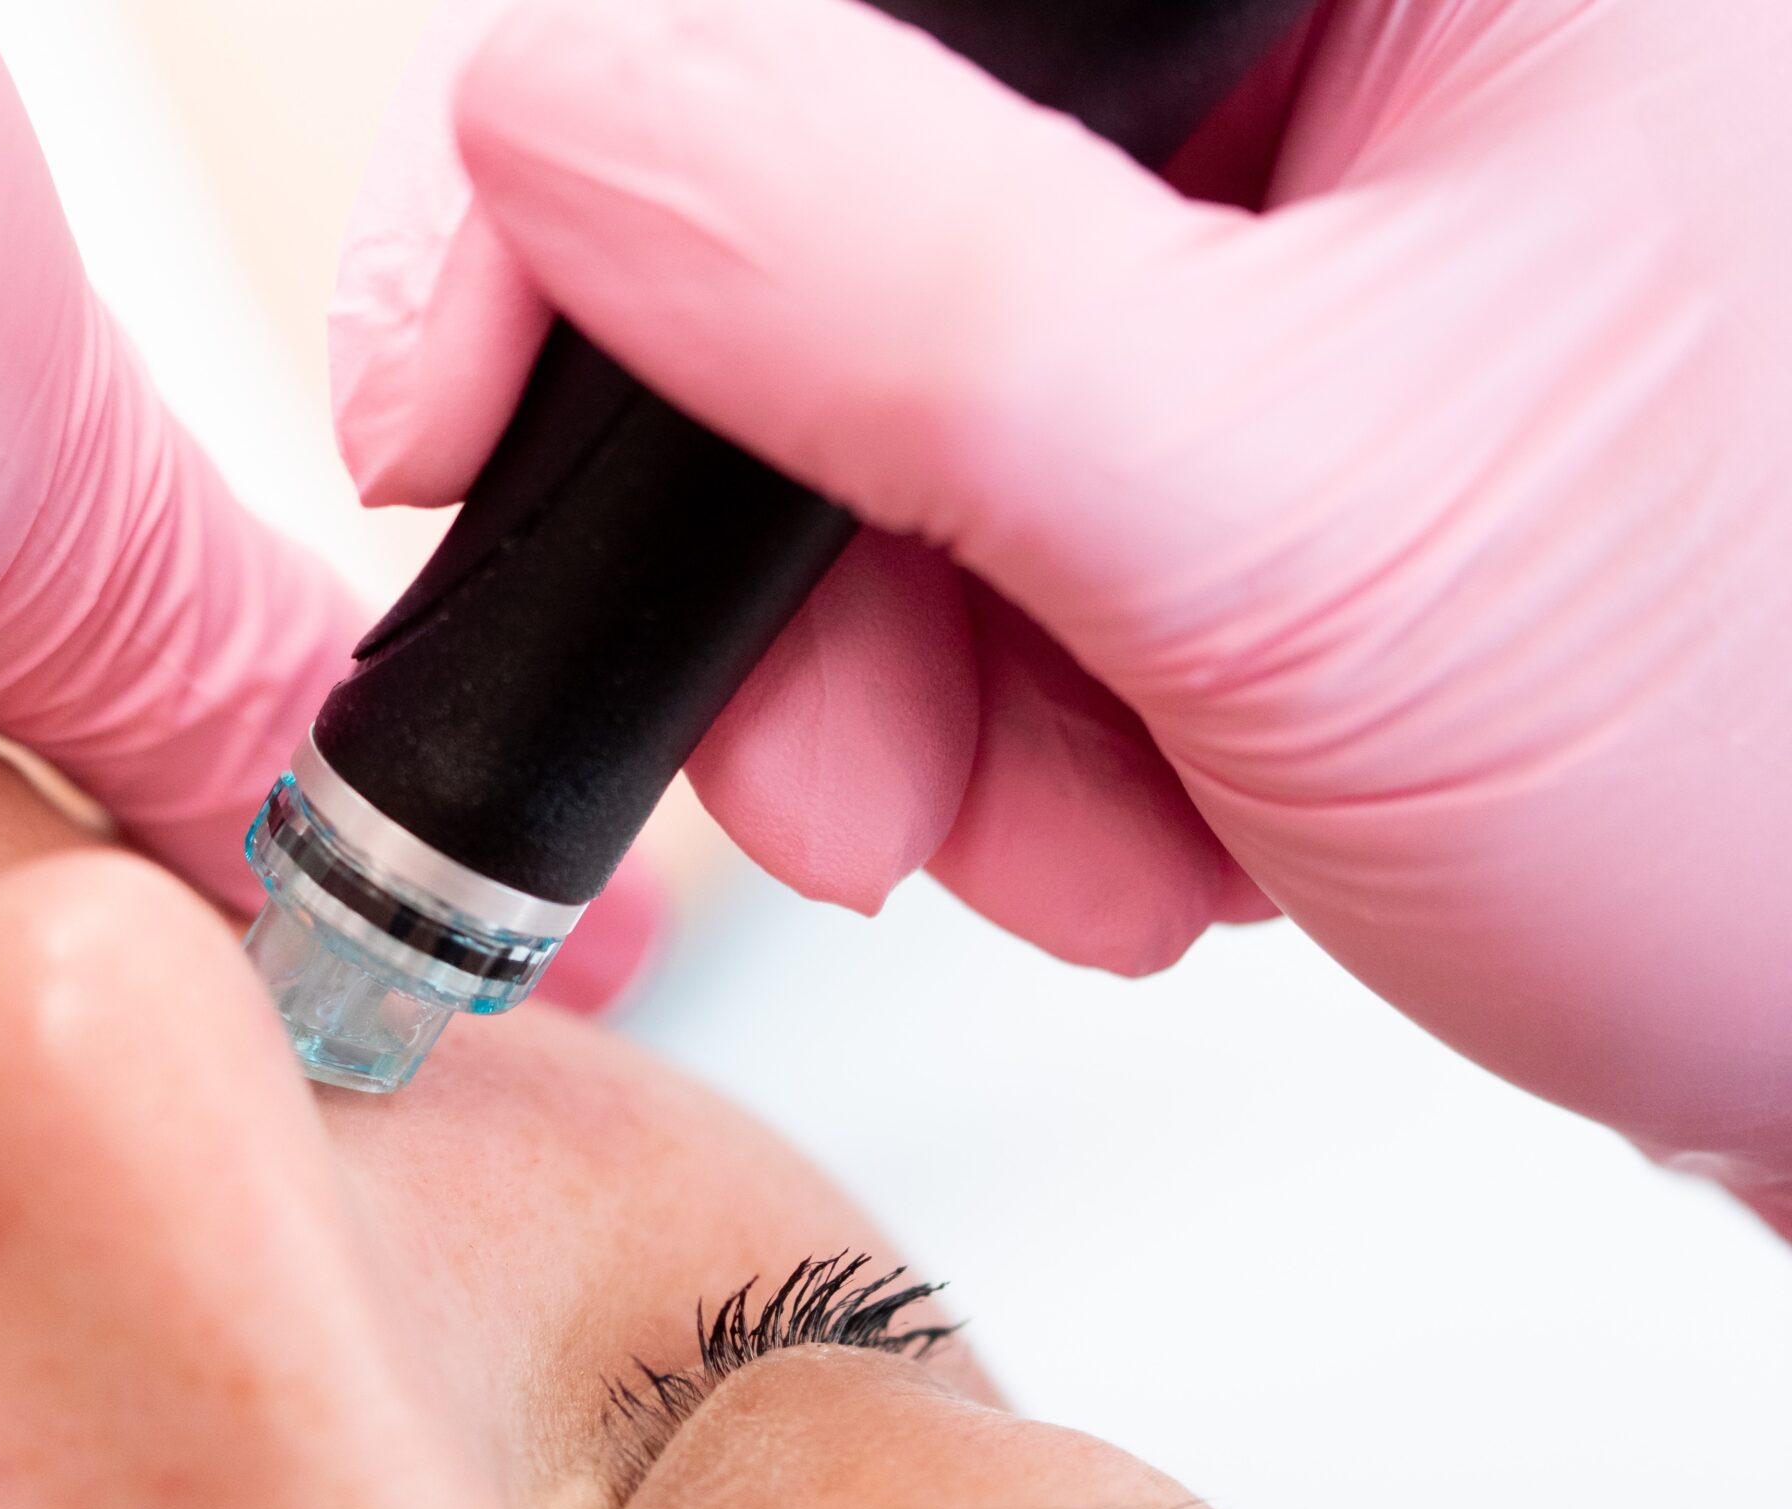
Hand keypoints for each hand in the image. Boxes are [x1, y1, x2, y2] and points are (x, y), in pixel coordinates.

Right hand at [330, 0, 1791, 1227]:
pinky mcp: (1258, 392)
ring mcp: (1294, 223)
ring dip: (903, 680)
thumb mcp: (1275, 525)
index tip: (446, 408)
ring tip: (1097, 831)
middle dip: (787, 555)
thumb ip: (882, 296)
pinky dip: (1006, 709)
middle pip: (831, 205)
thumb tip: (542, 129)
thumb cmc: (1767, 758)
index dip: (575, 175)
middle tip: (851, 773)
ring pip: (884, 399)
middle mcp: (1339, 40)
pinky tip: (1160, 811)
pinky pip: (985, 513)